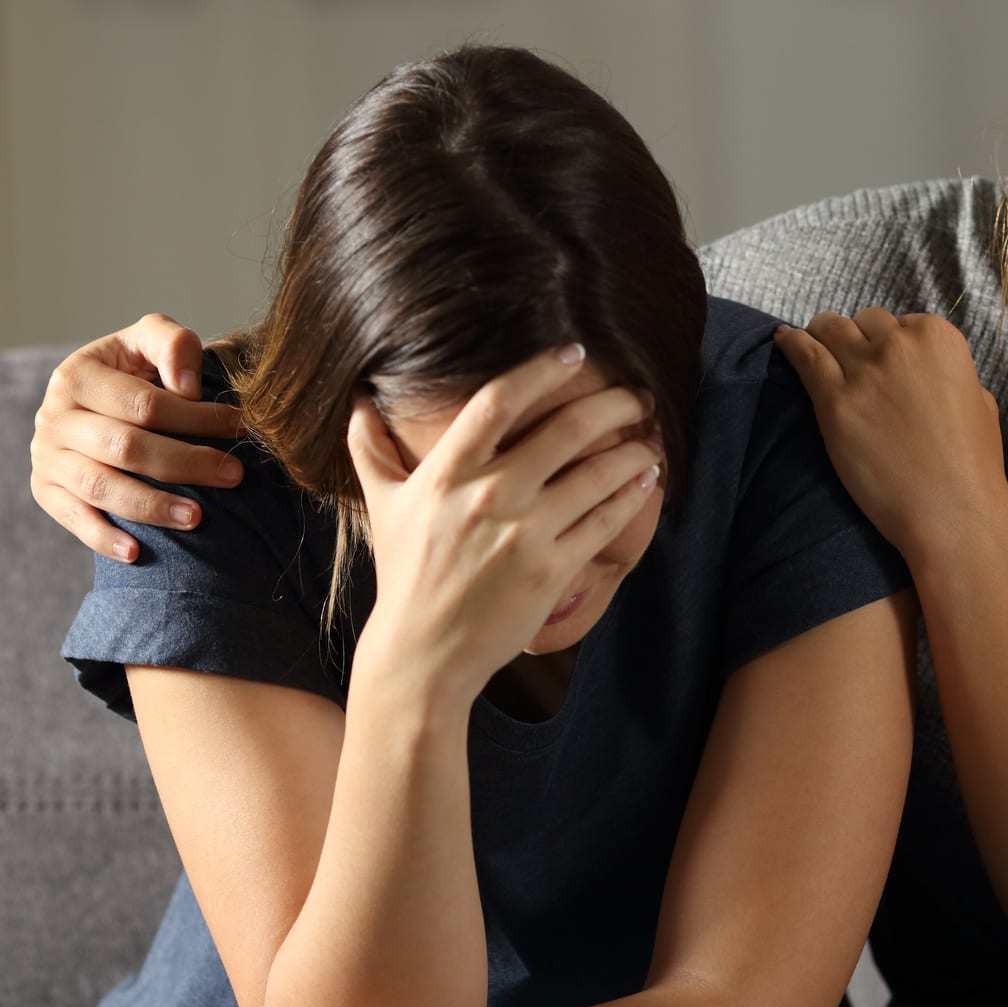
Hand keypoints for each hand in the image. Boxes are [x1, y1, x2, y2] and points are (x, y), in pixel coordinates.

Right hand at [29, 313, 245, 561]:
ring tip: (197, 518)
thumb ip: (172, 345)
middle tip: (234, 475)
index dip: (195, 417)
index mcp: (76, 375)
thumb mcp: (149, 340)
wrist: (92, 398)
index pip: (142, 404)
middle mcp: (53, 417)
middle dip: (186, 463)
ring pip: (101, 487)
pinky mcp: (45, 491)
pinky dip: (103, 538)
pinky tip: (138, 553)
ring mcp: (45, 457)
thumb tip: (187, 387)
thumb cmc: (134, 369)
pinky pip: (74, 520)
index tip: (238, 428)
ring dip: (152, 506)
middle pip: (126, 447)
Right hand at [344, 347, 663, 693]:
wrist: (424, 653)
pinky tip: (646, 480)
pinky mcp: (551, 570)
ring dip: (632, 450)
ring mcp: (523, 534)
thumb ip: (370, 450)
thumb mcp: (383, 506)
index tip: (574, 353)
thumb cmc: (405, 574)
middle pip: (565, 430)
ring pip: (595, 475)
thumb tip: (356, 402)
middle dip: (612, 405)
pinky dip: (631, 496)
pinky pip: (603, 522)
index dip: (541, 370)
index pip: (498, 400)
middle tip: (636, 396)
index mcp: (446, 474)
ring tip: (651, 439)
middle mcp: (488, 496)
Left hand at [772, 309, 1007, 565]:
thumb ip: (951, 374)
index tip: (883, 359)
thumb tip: (931, 373)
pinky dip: (790, 344)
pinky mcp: (834, 401)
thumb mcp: (979, 401)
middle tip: (849, 358)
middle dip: (857, 338)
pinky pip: (803, 355)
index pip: (901, 322)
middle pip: (864, 322)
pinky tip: (781, 340)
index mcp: (939, 337)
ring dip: (821, 333)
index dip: (890, 341)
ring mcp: (864, 370)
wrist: (951, 510)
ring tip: (810, 341)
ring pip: (829, 328)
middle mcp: (900, 344)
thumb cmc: (971, 465)